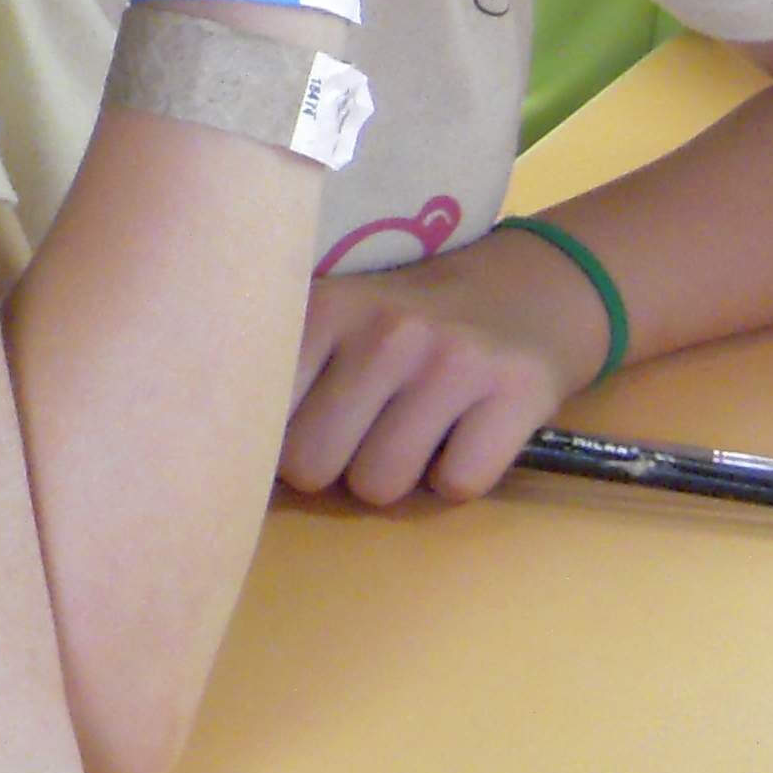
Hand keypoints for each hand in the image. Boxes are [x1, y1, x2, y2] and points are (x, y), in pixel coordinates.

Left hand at [282, 229, 608, 504]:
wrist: (538, 285)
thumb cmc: (415, 317)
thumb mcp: (343, 316)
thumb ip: (289, 370)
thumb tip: (235, 454)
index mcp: (326, 308)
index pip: (257, 413)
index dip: (272, 440)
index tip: (295, 432)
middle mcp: (384, 332)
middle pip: (312, 466)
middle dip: (332, 470)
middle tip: (362, 437)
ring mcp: (452, 363)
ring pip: (379, 486)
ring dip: (395, 478)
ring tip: (414, 433)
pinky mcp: (516, 395)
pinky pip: (455, 486)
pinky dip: (457, 477)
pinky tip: (466, 433)